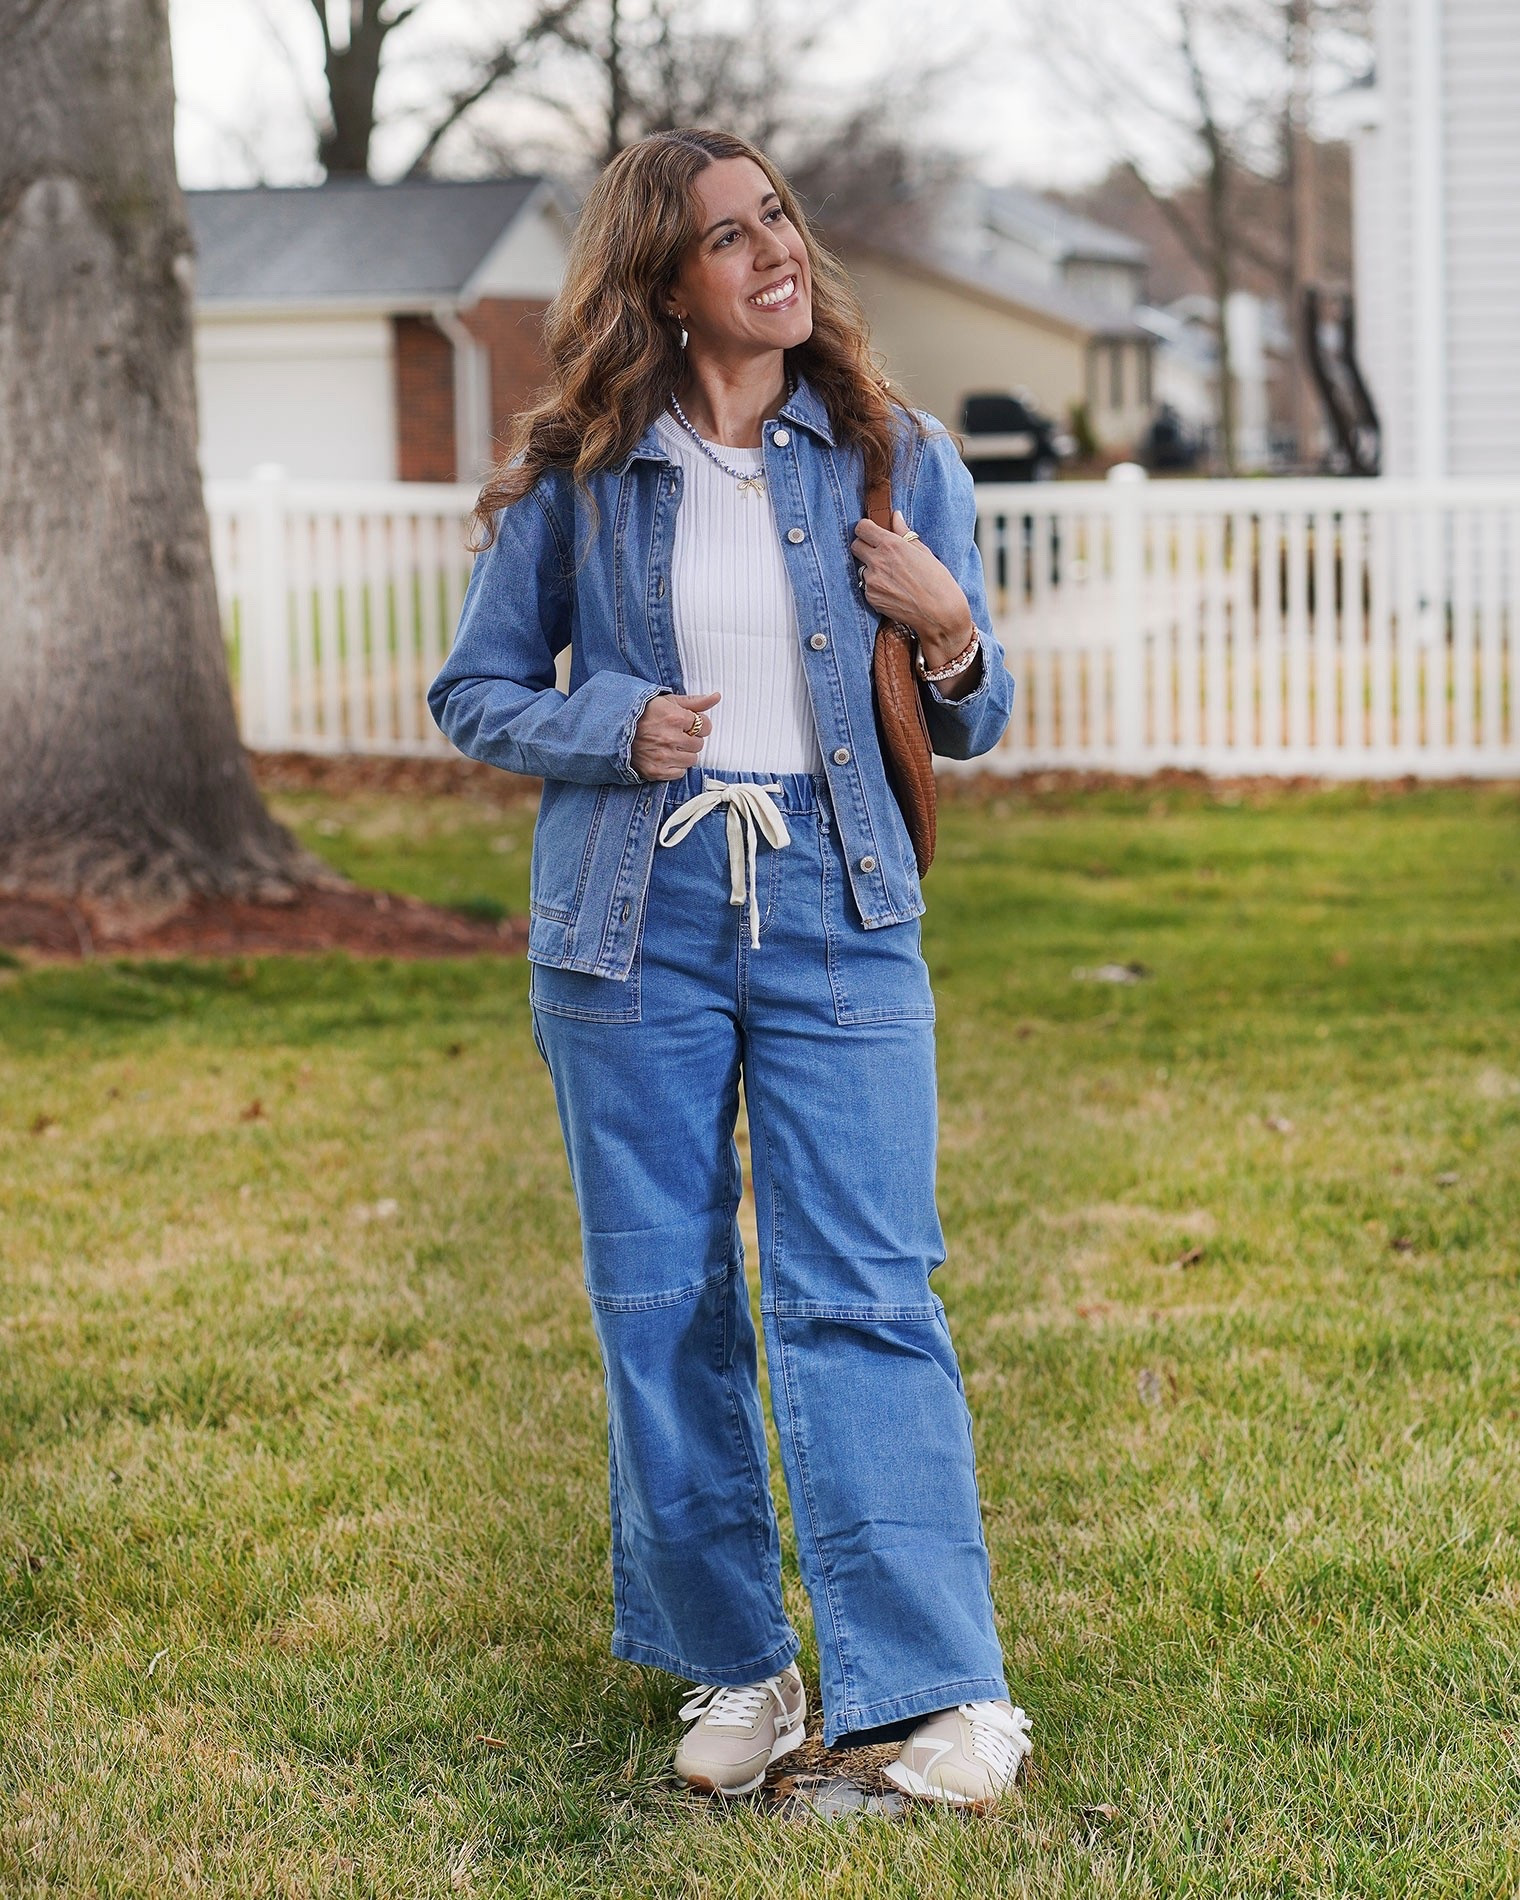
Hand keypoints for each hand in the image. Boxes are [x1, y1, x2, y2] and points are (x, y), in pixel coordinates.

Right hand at [630, 690, 720, 780]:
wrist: (614, 730)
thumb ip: (694, 701)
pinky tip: (665, 757)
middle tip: (676, 734)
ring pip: (692, 759)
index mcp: (675, 717)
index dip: (698, 724)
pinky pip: (680, 773)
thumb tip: (716, 697)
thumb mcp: (667, 701)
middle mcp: (671, 738)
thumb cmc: (641, 714)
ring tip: (670, 746)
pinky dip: (675, 766)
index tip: (687, 724)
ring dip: (684, 753)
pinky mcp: (657, 771)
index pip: (705, 726)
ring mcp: (664, 757)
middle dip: (690, 738)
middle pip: (699, 744)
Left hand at [851, 509, 973, 666]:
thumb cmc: (937, 581)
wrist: (940, 613)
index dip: (866, 529)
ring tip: (892, 577)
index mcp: (891, 545)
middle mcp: (877, 561)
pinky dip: (875, 586)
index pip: (862, 528)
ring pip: (861, 568)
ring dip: (871, 569)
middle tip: (879, 553)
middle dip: (864, 546)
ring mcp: (872, 581)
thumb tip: (895, 516)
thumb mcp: (923, 551)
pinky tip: (893, 590)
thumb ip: (903, 532)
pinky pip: (866, 586)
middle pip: (855, 546)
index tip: (872, 533)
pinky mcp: (871, 598)